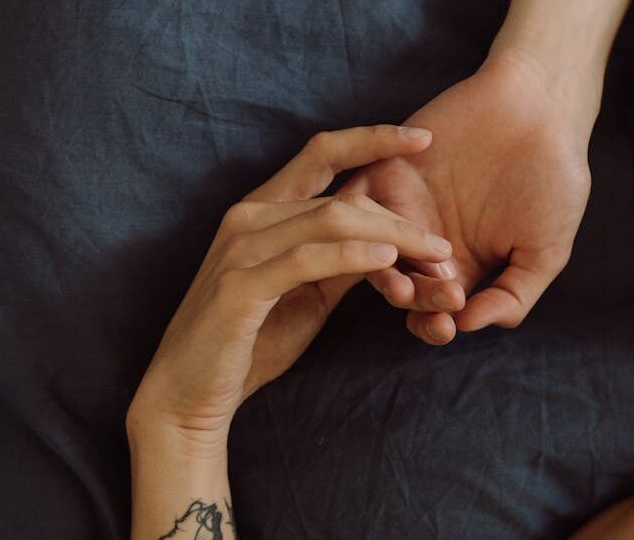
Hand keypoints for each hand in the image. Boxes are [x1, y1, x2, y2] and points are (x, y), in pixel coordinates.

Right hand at [127, 125, 452, 453]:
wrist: (190, 393)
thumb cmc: (249, 341)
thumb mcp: (306, 294)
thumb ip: (339, 261)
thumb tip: (388, 239)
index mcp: (261, 211)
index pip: (319, 154)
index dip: (371, 139)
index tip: (422, 138)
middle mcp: (247, 218)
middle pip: (338, 196)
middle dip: (399, 217)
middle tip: (443, 245)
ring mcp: (239, 249)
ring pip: (329, 220)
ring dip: (390, 235)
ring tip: (433, 255)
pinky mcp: (239, 286)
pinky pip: (306, 259)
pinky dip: (352, 255)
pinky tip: (388, 259)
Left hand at [341, 54, 594, 343]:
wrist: (536, 107)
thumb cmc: (550, 178)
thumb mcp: (545, 250)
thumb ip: (513, 295)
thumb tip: (469, 326)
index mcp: (457, 267)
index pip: (429, 310)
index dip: (432, 325)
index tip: (447, 325)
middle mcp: (422, 243)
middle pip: (398, 287)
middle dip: (411, 301)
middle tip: (432, 296)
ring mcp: (400, 208)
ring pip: (370, 251)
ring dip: (382, 271)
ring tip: (402, 279)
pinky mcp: (382, 171)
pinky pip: (354, 203)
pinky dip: (362, 220)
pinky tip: (393, 230)